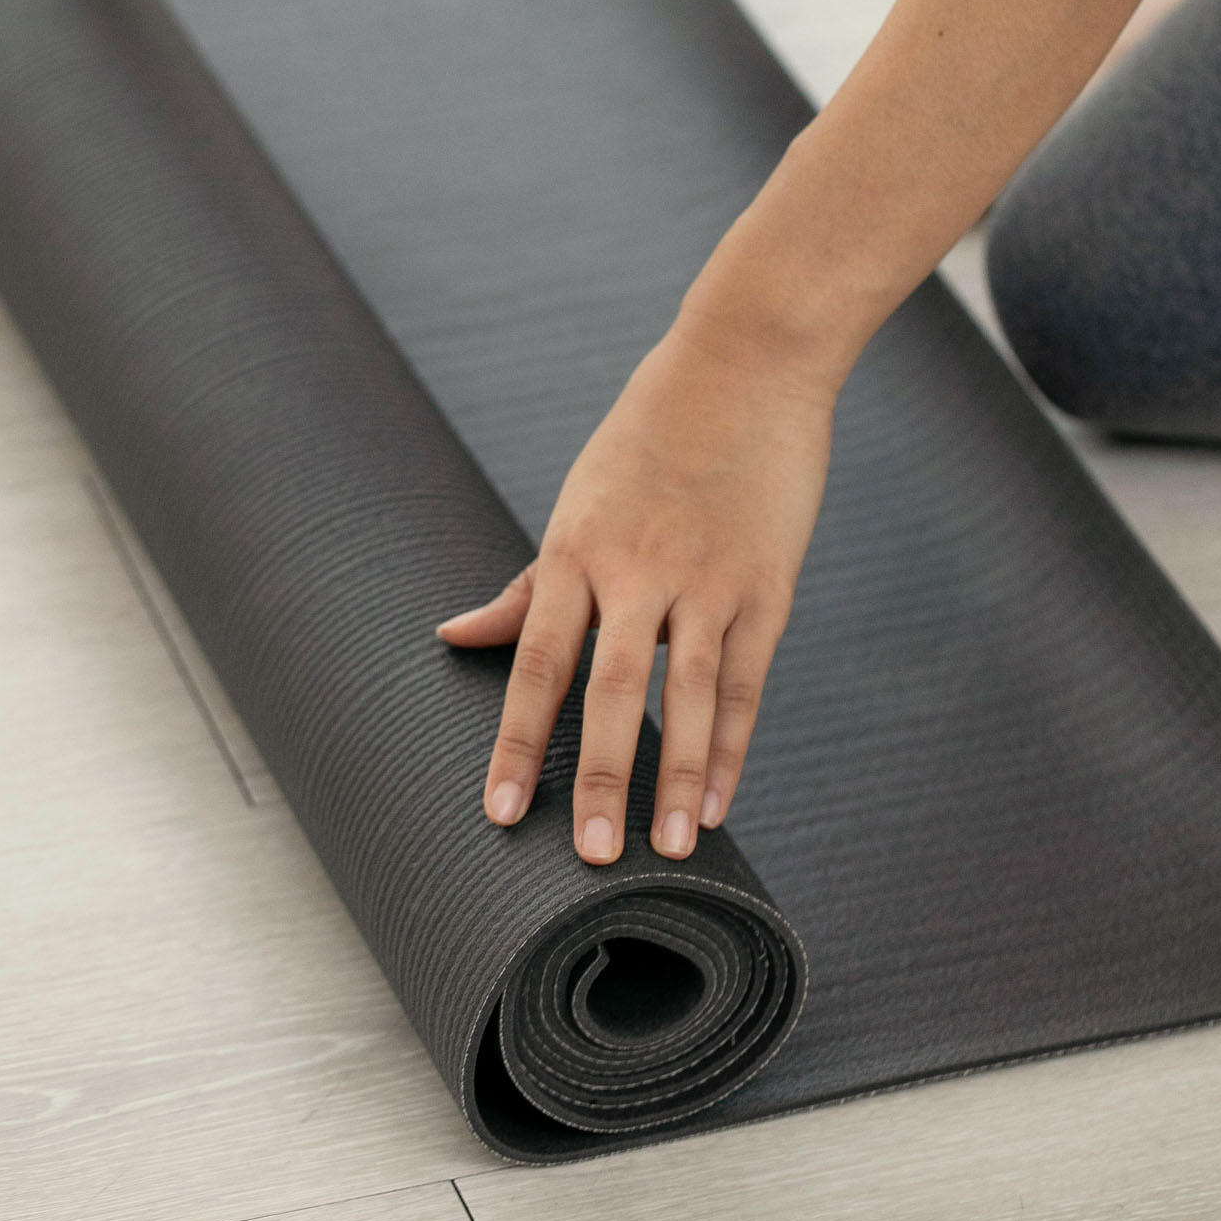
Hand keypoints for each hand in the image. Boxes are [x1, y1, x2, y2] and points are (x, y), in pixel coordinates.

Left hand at [438, 316, 834, 864]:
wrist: (746, 362)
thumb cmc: (651, 434)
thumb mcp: (579, 500)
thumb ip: (528, 584)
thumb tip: (454, 635)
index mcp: (578, 549)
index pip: (538, 661)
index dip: (517, 741)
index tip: (501, 813)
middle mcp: (638, 569)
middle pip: (609, 688)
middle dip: (597, 777)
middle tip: (588, 858)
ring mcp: (708, 579)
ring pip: (688, 694)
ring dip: (678, 778)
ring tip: (668, 851)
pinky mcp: (766, 584)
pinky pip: (747, 680)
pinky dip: (732, 745)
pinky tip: (720, 800)